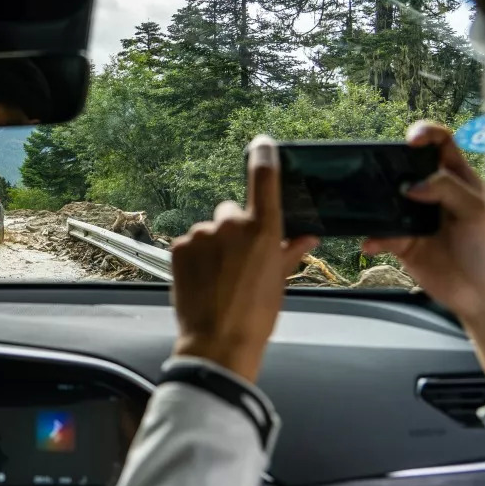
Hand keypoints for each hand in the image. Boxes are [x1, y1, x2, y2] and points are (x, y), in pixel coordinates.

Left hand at [171, 136, 317, 382]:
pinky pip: (189, 243)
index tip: (262, 144)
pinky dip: (194, 257)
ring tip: (217, 277)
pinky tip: (201, 279)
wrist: (218, 342)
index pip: (264, 181)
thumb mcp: (279, 282)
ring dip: (212, 246)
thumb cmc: (256, 315)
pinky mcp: (179, 246)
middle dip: (234, 230)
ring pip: (209, 231)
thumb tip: (306, 235)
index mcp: (263, 230)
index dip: (264, 158)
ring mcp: (202, 234)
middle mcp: (231, 225)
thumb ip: (289, 252)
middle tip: (237, 261)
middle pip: (231, 213)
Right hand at [363, 121, 484, 396]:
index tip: (411, 140)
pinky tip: (373, 243)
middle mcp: (435, 195)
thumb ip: (449, 191)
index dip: (426, 134)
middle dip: (389, 165)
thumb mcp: (480, 213)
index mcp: (459, 179)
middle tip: (380, 171)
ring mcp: (416, 218)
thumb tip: (412, 185)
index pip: (441, 145)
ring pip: (388, 200)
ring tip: (372, 207)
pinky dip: (374, 238)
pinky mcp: (403, 244)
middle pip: (406, 168)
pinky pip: (381, 235)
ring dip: (376, 202)